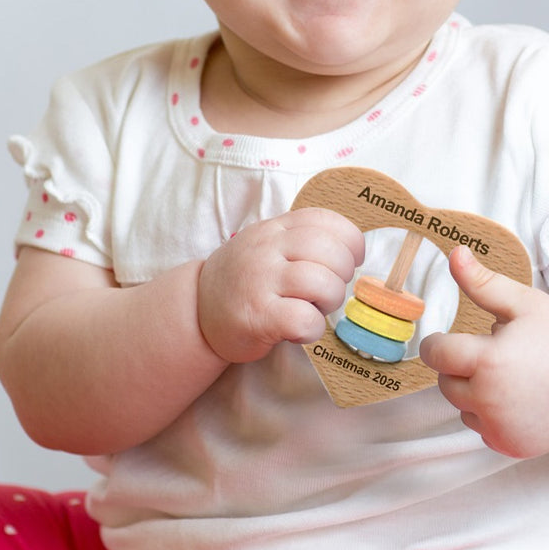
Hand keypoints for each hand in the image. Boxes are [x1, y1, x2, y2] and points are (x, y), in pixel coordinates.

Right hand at [197, 208, 364, 363]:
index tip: (350, 260)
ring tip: (314, 308)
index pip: (325, 220)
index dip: (350, 242)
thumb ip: (301, 239)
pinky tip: (301, 329)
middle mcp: (268, 248)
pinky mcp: (258, 315)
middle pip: (330, 250)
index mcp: (276, 228)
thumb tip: (351, 248)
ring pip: (322, 283)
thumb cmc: (245, 279)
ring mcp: (261, 280)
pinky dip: (313, 328)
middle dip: (343, 274)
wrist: (197, 310)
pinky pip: (304, 319)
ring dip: (329, 301)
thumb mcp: (268, 245)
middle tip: (328, 290)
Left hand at [420, 247, 548, 458]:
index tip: (454, 339)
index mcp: (488, 361)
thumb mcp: (523, 303)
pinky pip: (479, 427)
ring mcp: (500, 427)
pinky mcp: (508, 446)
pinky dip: (489, 415)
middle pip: (445, 382)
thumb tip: (455, 252)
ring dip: (473, 392)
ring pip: (460, 406)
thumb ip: (482, 282)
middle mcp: (490, 400)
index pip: (435, 353)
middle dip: (460, 366)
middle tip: (494, 355)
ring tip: (509, 378)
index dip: (440, 343)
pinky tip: (515, 400)